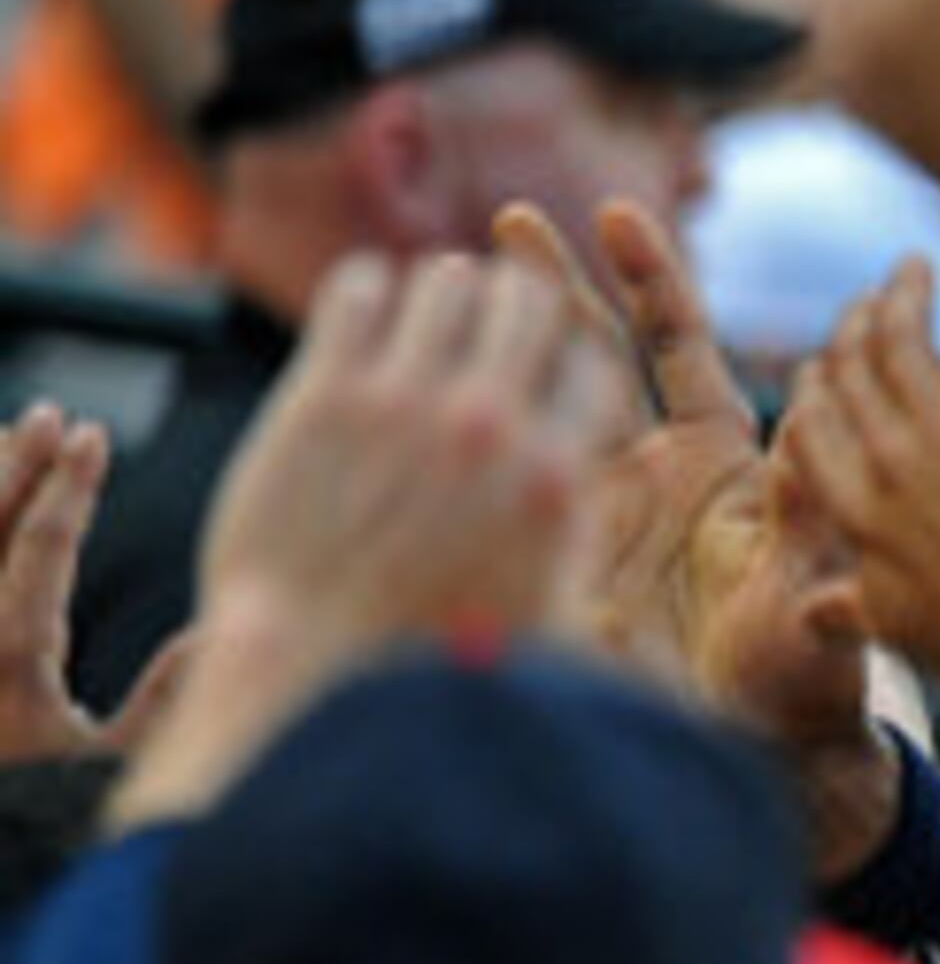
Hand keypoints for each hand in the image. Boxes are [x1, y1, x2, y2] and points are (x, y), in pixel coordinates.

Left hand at [0, 403, 182, 763]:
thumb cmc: (28, 805)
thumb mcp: (104, 768)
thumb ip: (161, 706)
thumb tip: (218, 638)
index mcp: (8, 653)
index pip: (42, 545)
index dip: (69, 485)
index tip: (94, 436)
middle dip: (20, 462)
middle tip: (51, 416)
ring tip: (17, 435)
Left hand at [198, 252, 625, 649]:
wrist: (304, 680)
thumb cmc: (426, 672)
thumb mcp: (549, 620)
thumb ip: (580, 552)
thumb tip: (611, 530)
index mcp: (558, 482)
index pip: (595, 364)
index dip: (575, 354)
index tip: (551, 358)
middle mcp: (491, 428)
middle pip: (531, 301)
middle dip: (518, 296)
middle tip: (493, 306)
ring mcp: (404, 404)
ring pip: (445, 283)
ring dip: (442, 287)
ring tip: (427, 307)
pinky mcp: (322, 395)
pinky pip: (358, 292)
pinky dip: (367, 289)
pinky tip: (364, 309)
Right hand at [499, 195, 896, 875]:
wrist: (747, 761)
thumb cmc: (799, 691)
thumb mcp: (809, 618)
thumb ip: (814, 556)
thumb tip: (840, 526)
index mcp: (727, 468)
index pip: (684, 352)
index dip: (653, 284)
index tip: (617, 215)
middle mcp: (659, 475)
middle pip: (598, 357)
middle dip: (555, 287)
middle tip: (509, 219)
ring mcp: (598, 513)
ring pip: (538, 409)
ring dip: (501, 342)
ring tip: (449, 270)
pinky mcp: (555, 558)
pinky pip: (508, 481)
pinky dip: (471, 431)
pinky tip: (420, 382)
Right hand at [780, 259, 939, 680]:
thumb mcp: (906, 633)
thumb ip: (853, 612)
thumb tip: (810, 614)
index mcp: (863, 515)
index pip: (812, 431)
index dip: (812, 391)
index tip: (822, 367)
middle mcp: (896, 463)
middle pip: (851, 371)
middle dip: (853, 326)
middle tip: (871, 300)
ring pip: (903, 335)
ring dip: (901, 295)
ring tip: (913, 272)